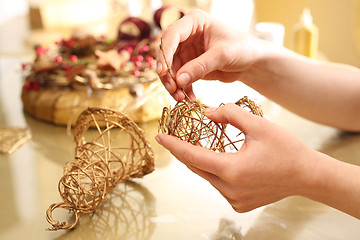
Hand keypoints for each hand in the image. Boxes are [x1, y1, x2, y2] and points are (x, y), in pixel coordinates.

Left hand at [155, 103, 315, 211]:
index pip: (192, 155)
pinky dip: (214, 172)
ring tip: (196, 146)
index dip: (174, 145)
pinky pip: (218, 185)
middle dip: (184, 152)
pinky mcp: (239, 204)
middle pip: (196, 167)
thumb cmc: (286, 149)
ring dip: (200, 161)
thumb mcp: (258, 125)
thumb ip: (229, 115)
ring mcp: (233, 200)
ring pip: (207, 177)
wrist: (308, 176)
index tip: (159, 137)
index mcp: (231, 169)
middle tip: (173, 139)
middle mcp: (228, 189)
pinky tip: (219, 161)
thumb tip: (207, 113)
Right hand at [156, 10, 267, 100]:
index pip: (172, 35)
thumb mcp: (222, 55)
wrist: (252, 62)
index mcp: (194, 22)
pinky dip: (182, 89)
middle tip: (172, 89)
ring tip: (181, 98)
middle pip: (167, 53)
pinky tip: (189, 98)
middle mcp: (187, 35)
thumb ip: (200, 66)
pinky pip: (179, 78)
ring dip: (173, 84)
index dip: (165, 54)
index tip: (163, 72)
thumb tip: (179, 80)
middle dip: (167, 73)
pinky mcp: (189, 65)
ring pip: (170, 69)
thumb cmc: (242, 49)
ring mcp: (187, 51)